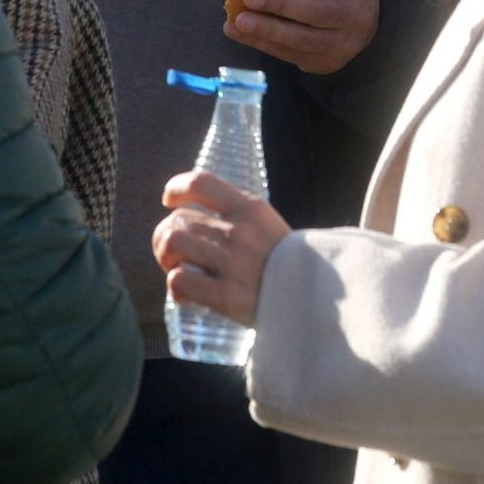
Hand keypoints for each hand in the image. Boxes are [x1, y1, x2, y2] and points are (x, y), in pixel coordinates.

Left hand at [152, 170, 290, 326]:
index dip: (177, 189)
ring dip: (167, 258)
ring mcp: (232, 262)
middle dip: (165, 237)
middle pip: (178, 219)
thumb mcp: (269, 227)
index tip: (168, 200)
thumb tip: (199, 218)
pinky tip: (186, 295)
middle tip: (173, 256)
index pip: (201, 183)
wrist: (318, 301)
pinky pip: (179, 280)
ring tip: (177, 270)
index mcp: (251, 209)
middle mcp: (239, 230)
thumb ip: (240, 219)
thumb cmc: (291, 266)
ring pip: (173, 243)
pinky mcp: (226, 295)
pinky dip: (175, 287)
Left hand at [225, 0, 380, 74]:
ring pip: (301, 39)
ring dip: (266, 29)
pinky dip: (260, 42)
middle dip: (280, 4)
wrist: (367, 25)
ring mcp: (341, 44)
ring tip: (239, 20)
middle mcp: (355, 15)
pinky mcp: (323, 63)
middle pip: (317, 12)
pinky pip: (289, 54)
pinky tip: (237, 31)